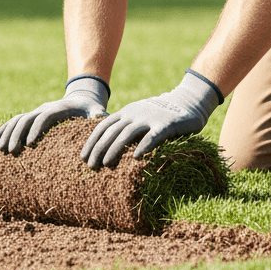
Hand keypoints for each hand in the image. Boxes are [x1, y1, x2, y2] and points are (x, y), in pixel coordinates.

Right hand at [0, 75, 109, 153]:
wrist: (82, 97)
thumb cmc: (90, 109)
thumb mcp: (96, 111)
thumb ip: (98, 115)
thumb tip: (101, 119)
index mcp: (58, 108)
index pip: (44, 117)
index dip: (37, 129)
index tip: (30, 144)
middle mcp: (44, 108)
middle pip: (26, 119)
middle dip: (17, 134)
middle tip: (12, 151)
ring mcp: (36, 112)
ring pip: (17, 120)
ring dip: (7, 133)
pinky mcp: (31, 117)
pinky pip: (14, 123)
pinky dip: (3, 131)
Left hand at [80, 70, 222, 168]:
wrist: (187, 102)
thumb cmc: (160, 115)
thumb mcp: (139, 118)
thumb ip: (126, 129)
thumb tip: (108, 149)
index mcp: (126, 113)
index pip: (103, 126)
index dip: (92, 141)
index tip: (83, 157)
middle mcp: (134, 114)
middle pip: (111, 131)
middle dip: (99, 148)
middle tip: (91, 166)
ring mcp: (149, 118)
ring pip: (128, 133)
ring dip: (115, 148)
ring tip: (107, 164)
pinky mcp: (166, 125)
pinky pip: (153, 136)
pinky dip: (144, 146)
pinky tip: (136, 158)